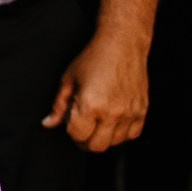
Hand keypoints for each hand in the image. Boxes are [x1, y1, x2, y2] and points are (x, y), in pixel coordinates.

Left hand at [45, 30, 148, 151]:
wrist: (122, 44)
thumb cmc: (94, 58)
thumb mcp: (68, 80)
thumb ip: (58, 106)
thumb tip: (48, 123)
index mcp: (91, 106)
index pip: (78, 136)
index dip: (71, 132)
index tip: (70, 122)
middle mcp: (113, 112)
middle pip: (97, 146)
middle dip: (85, 141)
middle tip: (81, 128)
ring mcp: (130, 113)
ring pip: (115, 143)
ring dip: (104, 137)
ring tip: (97, 121)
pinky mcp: (142, 110)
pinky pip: (132, 134)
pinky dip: (122, 133)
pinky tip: (113, 121)